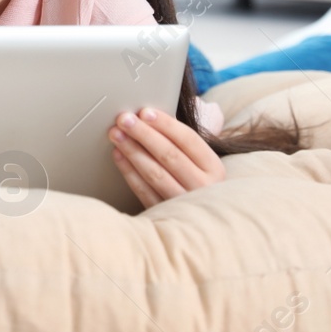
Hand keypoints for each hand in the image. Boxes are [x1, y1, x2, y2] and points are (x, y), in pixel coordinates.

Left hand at [109, 106, 224, 207]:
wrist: (201, 219)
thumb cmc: (195, 179)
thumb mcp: (200, 162)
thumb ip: (180, 142)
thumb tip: (148, 116)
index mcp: (214, 168)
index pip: (188, 140)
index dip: (165, 124)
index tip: (145, 112)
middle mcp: (203, 186)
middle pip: (169, 155)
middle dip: (143, 134)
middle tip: (123, 119)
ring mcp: (184, 202)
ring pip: (155, 173)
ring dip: (132, 151)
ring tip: (116, 135)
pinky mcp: (166, 214)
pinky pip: (144, 191)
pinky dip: (129, 172)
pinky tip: (118, 156)